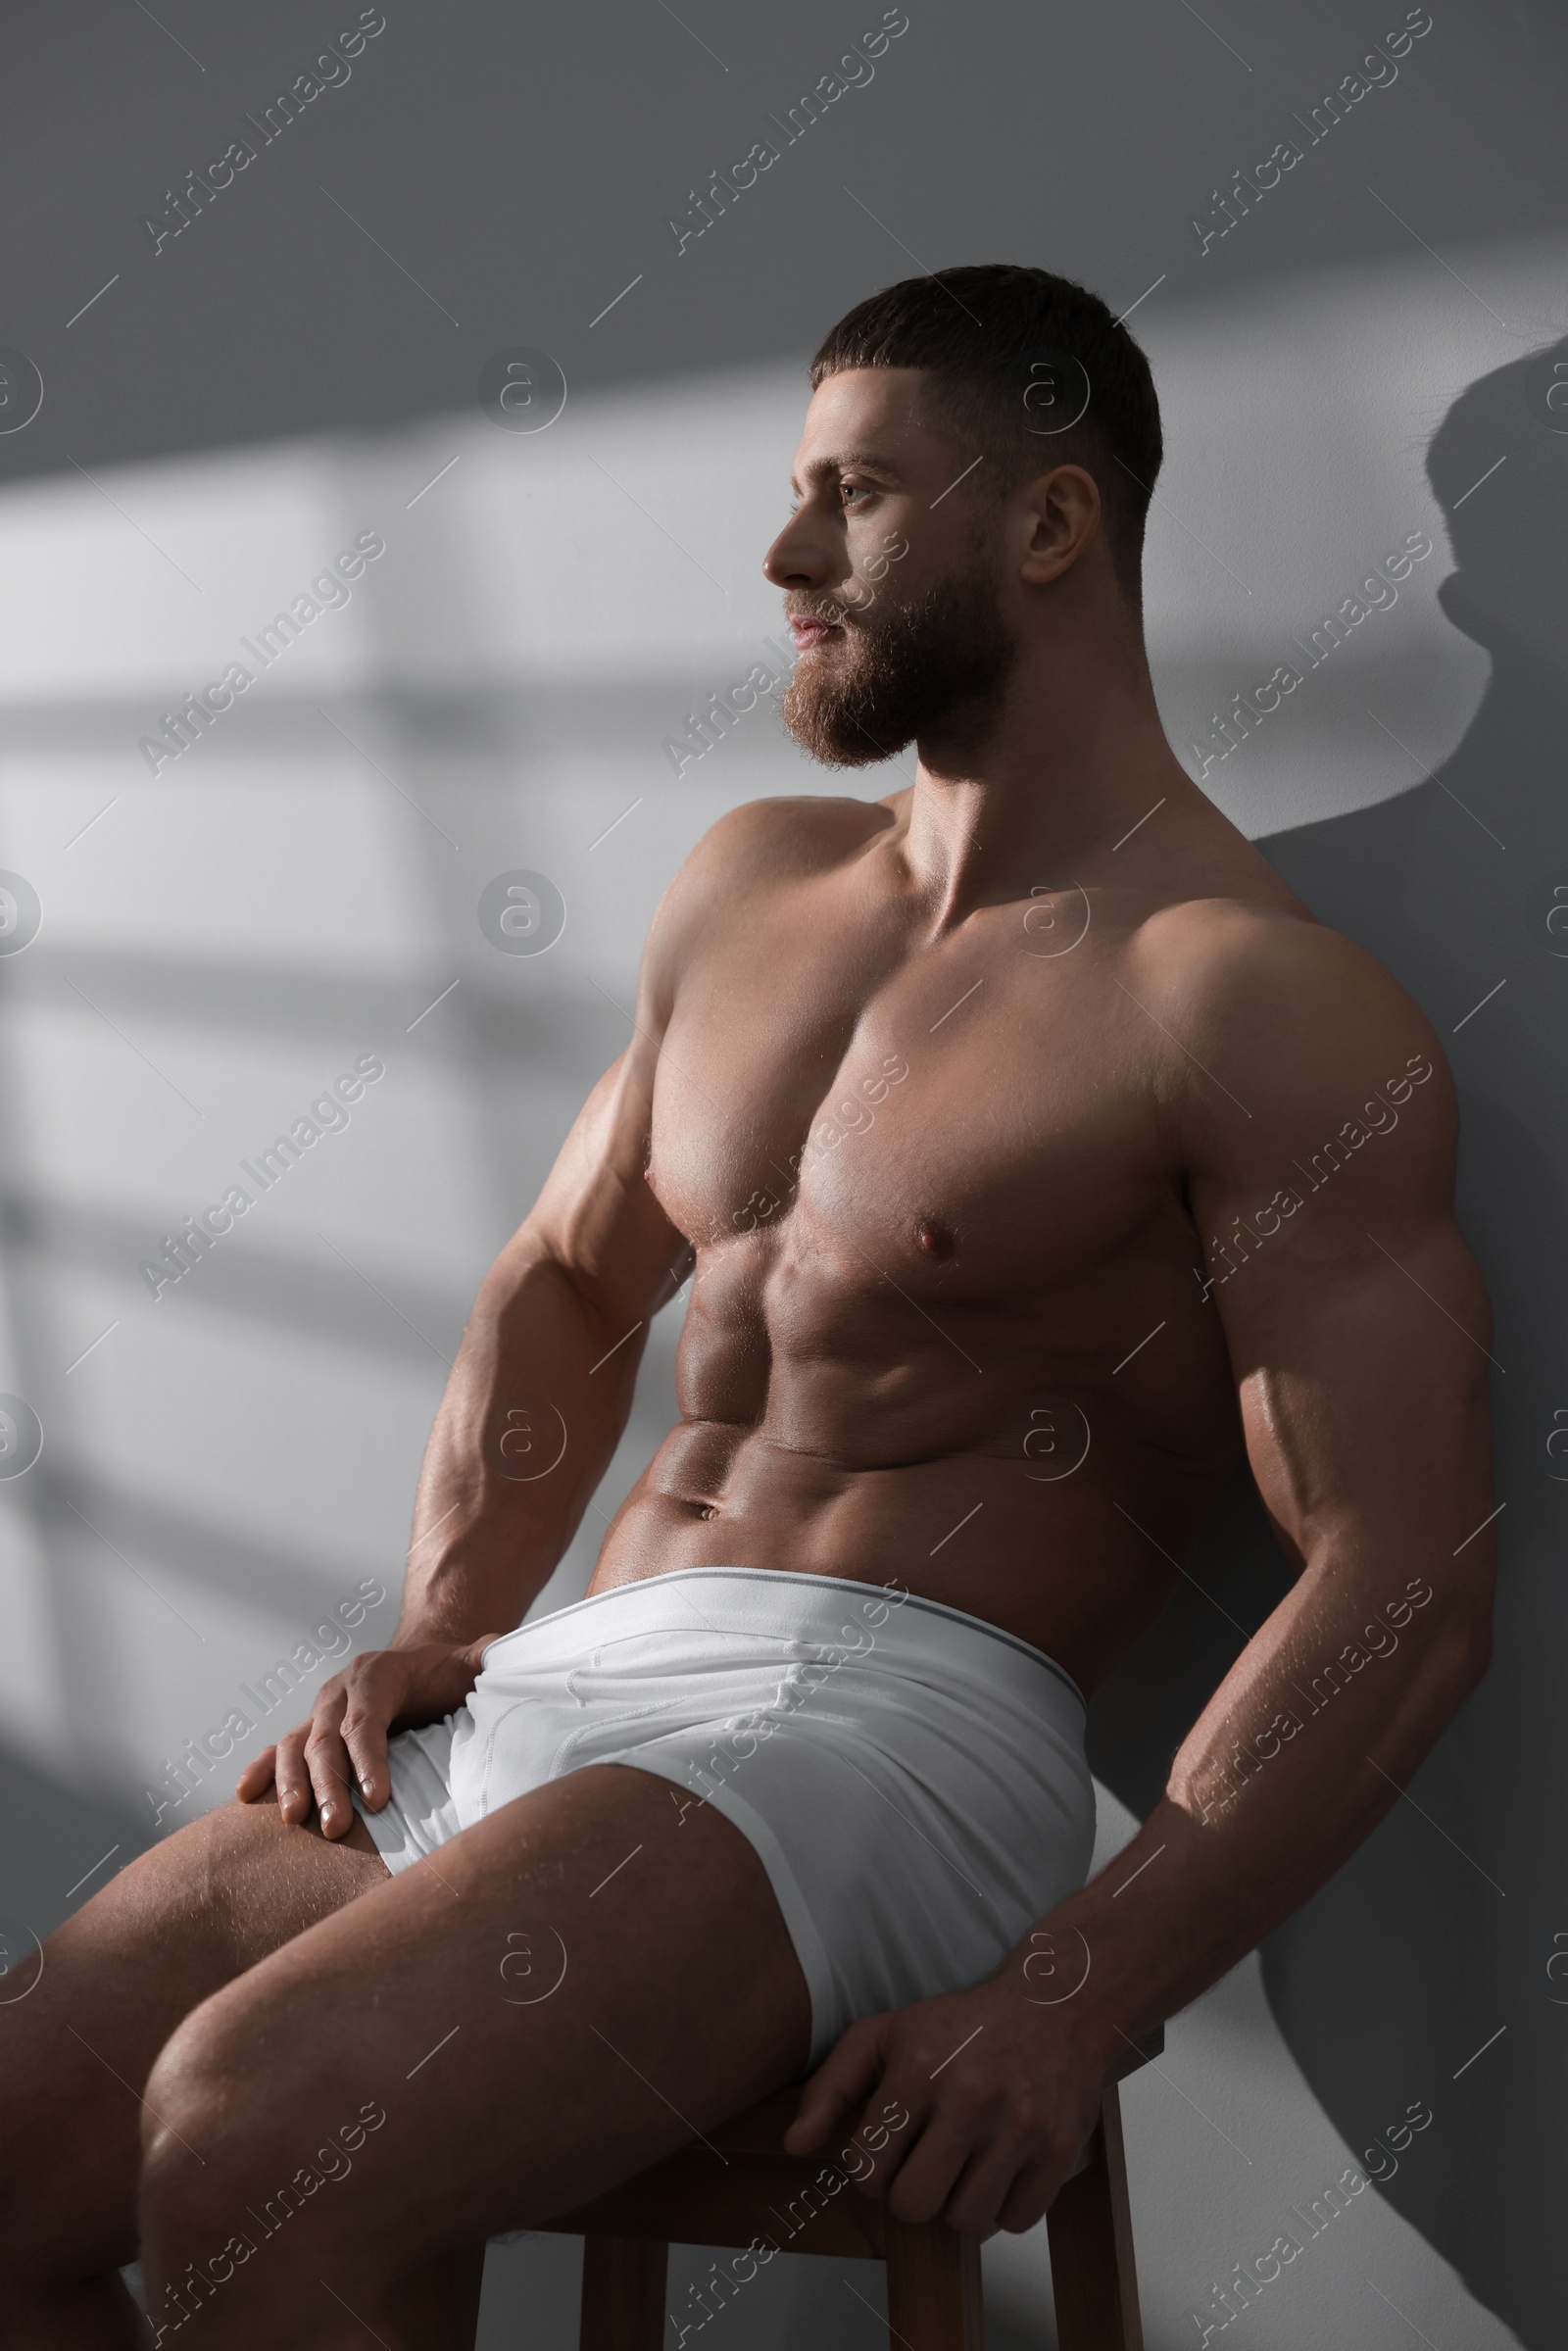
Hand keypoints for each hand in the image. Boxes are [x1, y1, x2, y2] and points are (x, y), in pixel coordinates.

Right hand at [235, 1636, 497, 1838]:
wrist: (420, 1662)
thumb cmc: (449, 1673)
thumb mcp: (472, 1662)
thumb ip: (488, 1658)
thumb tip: (501, 1654)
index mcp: (376, 1675)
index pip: (366, 1721)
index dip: (369, 1760)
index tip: (378, 1800)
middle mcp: (340, 1692)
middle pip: (326, 1740)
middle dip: (329, 1785)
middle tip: (338, 1829)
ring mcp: (320, 1711)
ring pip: (295, 1746)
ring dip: (291, 1784)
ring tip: (295, 1821)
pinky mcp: (309, 1731)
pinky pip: (278, 1749)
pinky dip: (262, 1771)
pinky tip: (246, 1798)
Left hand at [781, 1974, 1116, 2238]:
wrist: (1054, 2004)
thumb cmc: (961, 2024)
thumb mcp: (885, 2034)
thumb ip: (832, 2086)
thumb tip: (794, 2146)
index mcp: (918, 2068)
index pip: (868, 2168)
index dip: (871, 2169)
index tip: (888, 2151)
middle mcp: (969, 2098)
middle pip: (914, 2205)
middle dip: (910, 2194)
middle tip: (922, 2167)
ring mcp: (1019, 2126)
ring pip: (966, 2222)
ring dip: (957, 2205)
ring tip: (962, 2170)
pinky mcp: (1059, 2149)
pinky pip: (1016, 2221)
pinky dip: (1003, 2208)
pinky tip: (999, 2172)